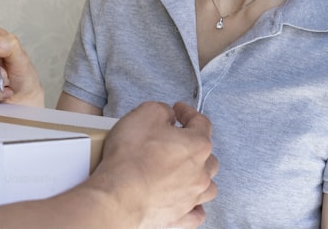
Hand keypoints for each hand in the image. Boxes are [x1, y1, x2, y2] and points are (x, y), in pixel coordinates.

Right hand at [88, 102, 217, 228]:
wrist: (118, 195)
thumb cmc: (131, 156)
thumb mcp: (146, 113)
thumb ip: (163, 110)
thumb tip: (168, 115)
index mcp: (197, 145)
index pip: (201, 123)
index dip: (188, 113)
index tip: (178, 111)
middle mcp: (200, 172)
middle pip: (208, 156)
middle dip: (196, 146)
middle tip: (178, 141)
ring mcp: (191, 197)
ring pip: (207, 186)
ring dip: (199, 176)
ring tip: (186, 171)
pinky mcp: (179, 216)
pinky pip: (196, 214)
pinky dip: (195, 207)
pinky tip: (189, 202)